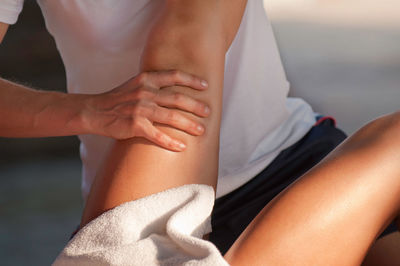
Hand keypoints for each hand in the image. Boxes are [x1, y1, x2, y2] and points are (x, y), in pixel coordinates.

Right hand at [82, 70, 209, 150]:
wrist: (95, 111)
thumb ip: (153, 84)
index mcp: (147, 79)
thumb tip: (175, 89)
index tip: (205, 86)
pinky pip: (157, 135)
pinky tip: (182, 147)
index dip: (192, 80)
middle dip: (196, 106)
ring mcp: (140, 109)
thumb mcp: (135, 85)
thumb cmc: (118, 99)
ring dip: (189, 124)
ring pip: (171, 117)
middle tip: (208, 112)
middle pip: (178, 98)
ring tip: (202, 130)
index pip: (174, 76)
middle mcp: (145, 92)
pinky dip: (171, 142)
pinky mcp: (135, 125)